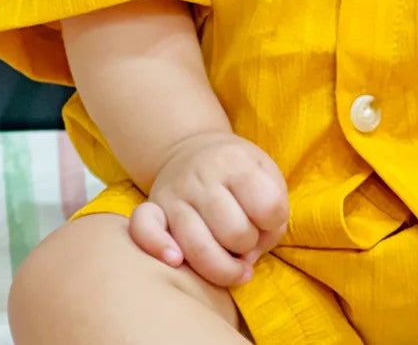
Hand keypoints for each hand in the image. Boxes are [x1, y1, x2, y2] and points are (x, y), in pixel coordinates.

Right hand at [128, 131, 288, 286]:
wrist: (191, 149)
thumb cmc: (236, 171)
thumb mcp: (266, 174)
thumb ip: (273, 211)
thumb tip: (248, 257)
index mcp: (237, 162)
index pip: (268, 207)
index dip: (273, 224)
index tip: (265, 221)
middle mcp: (203, 176)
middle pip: (235, 233)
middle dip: (248, 246)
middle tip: (245, 240)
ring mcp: (176, 194)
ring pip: (199, 247)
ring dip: (222, 268)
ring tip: (231, 265)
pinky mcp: (153, 209)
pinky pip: (144, 229)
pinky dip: (159, 248)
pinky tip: (176, 260)